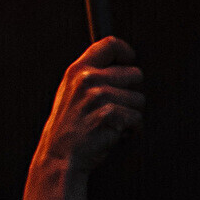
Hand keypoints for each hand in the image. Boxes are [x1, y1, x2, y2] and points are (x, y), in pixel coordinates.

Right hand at [34, 37, 142, 174]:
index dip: (126, 52)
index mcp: (77, 70)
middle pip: (134, 73)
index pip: (110, 44)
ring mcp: (99, 97)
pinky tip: (114, 133)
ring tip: (110, 122)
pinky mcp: (110, 115)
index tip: (129, 60)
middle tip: (114, 106)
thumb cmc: (69, 126)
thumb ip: (91, 74)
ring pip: (139, 99)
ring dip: (130, 114)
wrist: (60, 155)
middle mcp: (88, 79)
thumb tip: (120, 63)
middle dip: (130, 91)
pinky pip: (137, 118)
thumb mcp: (70, 91)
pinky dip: (131, 130)